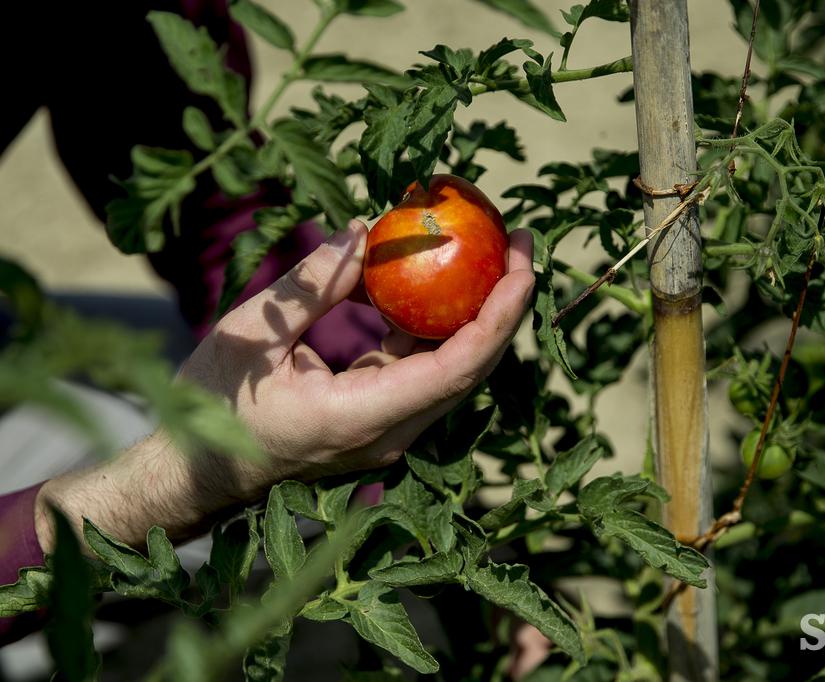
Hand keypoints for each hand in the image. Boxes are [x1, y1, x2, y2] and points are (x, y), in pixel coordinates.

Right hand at [35, 221, 533, 549]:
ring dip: (477, 313)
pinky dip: (434, 326)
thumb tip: (363, 232)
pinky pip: (421, 370)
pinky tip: (433, 281)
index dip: (500, 315)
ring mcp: (387, 431)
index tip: (524, 265)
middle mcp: (389, 433)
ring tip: (492, 253)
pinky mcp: (377, 420)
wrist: (194, 472)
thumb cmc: (210, 406)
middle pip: (472, 368)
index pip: (458, 367)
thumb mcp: (252, 334)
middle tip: (520, 243)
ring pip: (454, 370)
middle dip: (504, 305)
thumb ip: (313, 284)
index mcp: (363, 417)